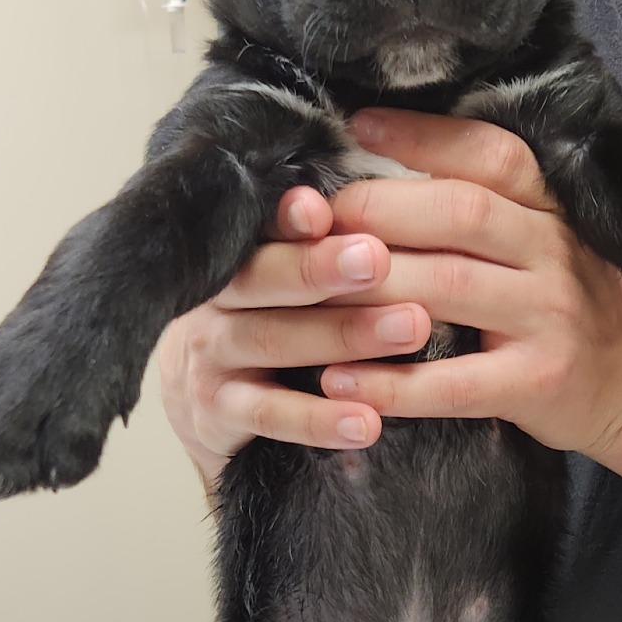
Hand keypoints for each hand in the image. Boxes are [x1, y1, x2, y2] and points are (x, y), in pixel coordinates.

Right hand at [157, 186, 431, 479]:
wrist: (215, 405)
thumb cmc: (282, 320)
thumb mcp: (298, 278)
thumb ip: (338, 241)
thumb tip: (407, 199)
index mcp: (243, 251)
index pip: (265, 225)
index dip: (290, 217)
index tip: (321, 209)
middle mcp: (219, 297)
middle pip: (262, 275)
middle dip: (319, 268)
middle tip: (378, 259)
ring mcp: (212, 354)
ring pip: (270, 339)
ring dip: (341, 335)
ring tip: (409, 329)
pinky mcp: (216, 413)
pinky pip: (268, 414)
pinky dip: (318, 419)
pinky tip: (367, 422)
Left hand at [320, 109, 621, 459]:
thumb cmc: (567, 304)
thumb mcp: (545, 240)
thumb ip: (484, 208)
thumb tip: (379, 166)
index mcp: (550, 209)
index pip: (489, 155)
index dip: (422, 136)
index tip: (355, 127)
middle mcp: (554, 252)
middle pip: (459, 212)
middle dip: (376, 209)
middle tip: (311, 219)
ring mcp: (549, 319)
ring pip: (449, 288)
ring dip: (368, 288)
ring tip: (302, 290)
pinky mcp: (537, 384)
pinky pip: (454, 382)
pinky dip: (391, 383)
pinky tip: (336, 380)